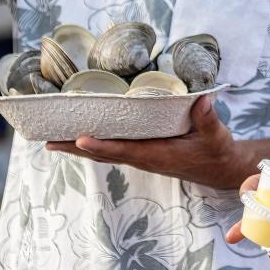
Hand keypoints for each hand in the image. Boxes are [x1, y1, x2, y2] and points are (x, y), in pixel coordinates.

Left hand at [46, 94, 241, 187]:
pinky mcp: (144, 153)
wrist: (222, 169)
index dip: (101, 146)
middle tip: (47, 141)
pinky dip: (94, 144)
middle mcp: (146, 158)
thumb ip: (208, 118)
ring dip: (78, 148)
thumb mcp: (216, 136)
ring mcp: (143, 157)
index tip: (79, 140)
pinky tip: (80, 137)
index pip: (125, 150)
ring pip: (105, 153)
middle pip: (104, 154)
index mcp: (159, 155)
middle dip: (75, 149)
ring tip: (53, 139)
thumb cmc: (217, 152)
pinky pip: (113, 150)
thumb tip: (201, 99)